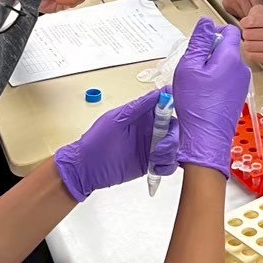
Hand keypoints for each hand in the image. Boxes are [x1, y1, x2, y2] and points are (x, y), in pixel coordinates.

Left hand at [54, 88, 181, 201]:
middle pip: (174, 128)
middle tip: (161, 146)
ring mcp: (151, 146)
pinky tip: (155, 168)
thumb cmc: (96, 141)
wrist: (87, 168)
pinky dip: (167, 166)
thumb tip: (158, 93)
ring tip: (155, 158)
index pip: (165, 105)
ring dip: (170, 153)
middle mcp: (149, 129)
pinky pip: (169, 163)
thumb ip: (137, 107)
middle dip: (172, 137)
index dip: (174, 106)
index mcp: (141, 115)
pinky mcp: (151, 163)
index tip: (175, 113)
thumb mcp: (116, 120)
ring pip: (174, 146)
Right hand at [172, 17, 249, 174]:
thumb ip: (199, 41)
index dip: (213, 32)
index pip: (229, 30)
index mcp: (231, 57)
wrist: (206, 138)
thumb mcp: (190, 66)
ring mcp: (242, 82)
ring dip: (211, 67)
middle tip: (193, 68)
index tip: (199, 45)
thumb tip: (206, 22)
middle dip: (209, 52)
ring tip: (197, 83)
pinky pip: (227, 78)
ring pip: (226, 64)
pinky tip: (204, 93)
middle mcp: (241, 68)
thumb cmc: (196, 103)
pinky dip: (216, 80)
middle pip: (226, 48)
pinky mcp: (238, 94)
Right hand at [223, 0, 262, 19]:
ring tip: (250, 13)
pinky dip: (239, 17)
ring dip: (247, 19)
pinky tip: (243, 12)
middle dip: (254, 20)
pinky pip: (234, 17)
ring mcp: (232, 0)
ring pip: (241, 18)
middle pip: (248, 16)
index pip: (257, 10)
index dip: (261, 18)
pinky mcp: (226, 5)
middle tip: (257, 20)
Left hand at [238, 6, 262, 63]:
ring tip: (252, 41)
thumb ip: (252, 14)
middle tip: (249, 33)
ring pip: (248, 46)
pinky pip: (251, 56)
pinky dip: (249, 52)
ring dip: (247, 43)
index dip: (244, 23)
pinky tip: (254, 48)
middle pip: (248, 34)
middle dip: (245, 33)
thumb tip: (243, 24)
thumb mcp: (262, 12)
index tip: (246, 24)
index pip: (251, 22)